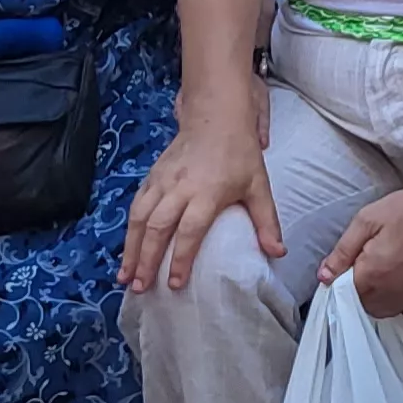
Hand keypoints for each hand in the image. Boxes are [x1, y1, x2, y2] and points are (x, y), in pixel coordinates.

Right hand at [120, 124, 281, 290]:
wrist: (215, 114)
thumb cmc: (239, 152)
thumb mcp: (259, 185)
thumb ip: (266, 221)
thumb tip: (278, 253)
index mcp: (207, 192)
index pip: (190, 230)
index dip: (180, 258)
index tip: (174, 284)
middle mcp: (179, 188)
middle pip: (157, 227)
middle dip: (145, 260)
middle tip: (139, 288)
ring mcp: (162, 181)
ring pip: (139, 218)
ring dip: (130, 248)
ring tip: (124, 276)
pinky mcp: (152, 176)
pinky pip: (136, 205)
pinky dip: (128, 229)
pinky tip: (126, 248)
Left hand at [320, 184, 402, 318]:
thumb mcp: (364, 222)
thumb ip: (341, 253)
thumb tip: (324, 277)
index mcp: (374, 274)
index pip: (342, 293)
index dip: (336, 279)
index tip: (341, 263)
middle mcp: (391, 292)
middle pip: (357, 304)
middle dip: (352, 287)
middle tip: (359, 260)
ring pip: (373, 309)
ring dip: (367, 294)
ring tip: (373, 265)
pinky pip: (390, 306)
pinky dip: (382, 296)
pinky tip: (386, 273)